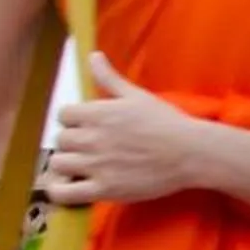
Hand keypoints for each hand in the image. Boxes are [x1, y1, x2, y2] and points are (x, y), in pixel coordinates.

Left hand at [41, 54, 211, 206]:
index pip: (63, 115)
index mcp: (97, 113)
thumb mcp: (136, 95)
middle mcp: (92, 138)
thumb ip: (109, 78)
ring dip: (67, 164)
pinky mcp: (104, 189)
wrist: (190, 153)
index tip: (85, 126)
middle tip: (89, 147)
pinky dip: (60, 191)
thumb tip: (93, 55)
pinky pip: (66, 193)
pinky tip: (67, 187)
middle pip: (60, 139)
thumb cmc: (167, 122)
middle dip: (72, 142)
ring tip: (81, 166)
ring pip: (59, 163)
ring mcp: (96, 165)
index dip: (72, 121)